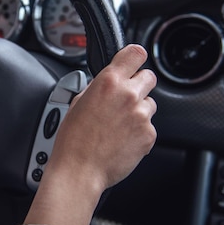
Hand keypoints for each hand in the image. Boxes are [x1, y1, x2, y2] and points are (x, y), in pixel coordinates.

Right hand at [50, 43, 156, 190]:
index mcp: (108, 82)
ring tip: (119, 125)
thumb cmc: (73, 140)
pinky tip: (122, 140)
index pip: (135, 53)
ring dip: (139, 110)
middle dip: (138, 85)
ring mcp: (141, 115)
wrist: (79, 170)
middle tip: (125, 99)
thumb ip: (98, 87)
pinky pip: (149, 126)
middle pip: (149, 77)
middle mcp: (128, 95)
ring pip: (150, 103)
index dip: (134, 58)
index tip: (133, 64)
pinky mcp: (149, 135)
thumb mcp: (78, 102)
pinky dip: (139, 132)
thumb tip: (107, 83)